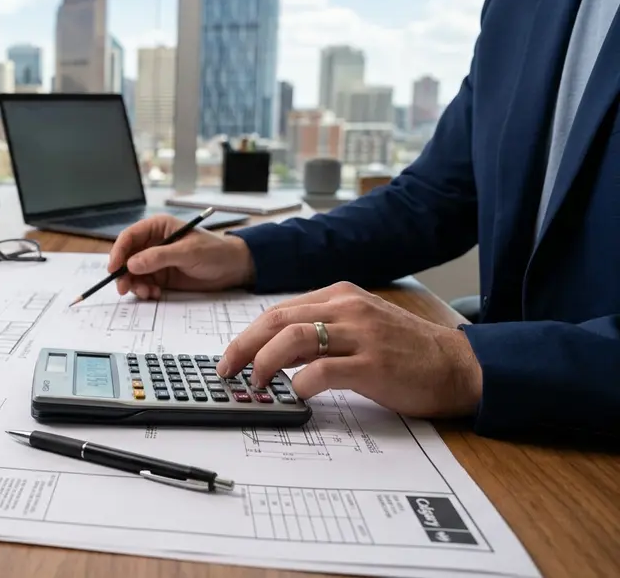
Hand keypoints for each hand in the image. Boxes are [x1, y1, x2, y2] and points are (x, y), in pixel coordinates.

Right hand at [108, 215, 255, 298]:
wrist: (234, 268)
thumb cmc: (214, 252)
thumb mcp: (188, 252)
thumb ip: (159, 257)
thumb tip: (131, 264)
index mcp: (157, 228)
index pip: (129, 237)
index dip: (118, 252)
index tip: (113, 268)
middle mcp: (153, 243)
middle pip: (126, 257)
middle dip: (123, 273)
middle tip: (124, 288)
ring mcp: (156, 261)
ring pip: (132, 273)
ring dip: (135, 285)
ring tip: (148, 293)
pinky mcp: (161, 276)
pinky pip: (144, 284)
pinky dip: (145, 291)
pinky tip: (155, 294)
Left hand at [219, 282, 482, 417]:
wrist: (459, 366)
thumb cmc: (407, 352)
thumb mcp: (359, 327)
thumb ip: (320, 334)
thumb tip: (275, 354)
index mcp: (341, 295)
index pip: (279, 310)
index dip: (248, 335)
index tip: (231, 357)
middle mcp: (347, 308)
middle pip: (277, 320)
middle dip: (243, 347)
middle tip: (228, 370)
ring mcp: (361, 334)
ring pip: (293, 339)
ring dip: (265, 363)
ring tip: (257, 384)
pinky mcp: (374, 364)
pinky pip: (323, 370)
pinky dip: (300, 382)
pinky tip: (297, 393)